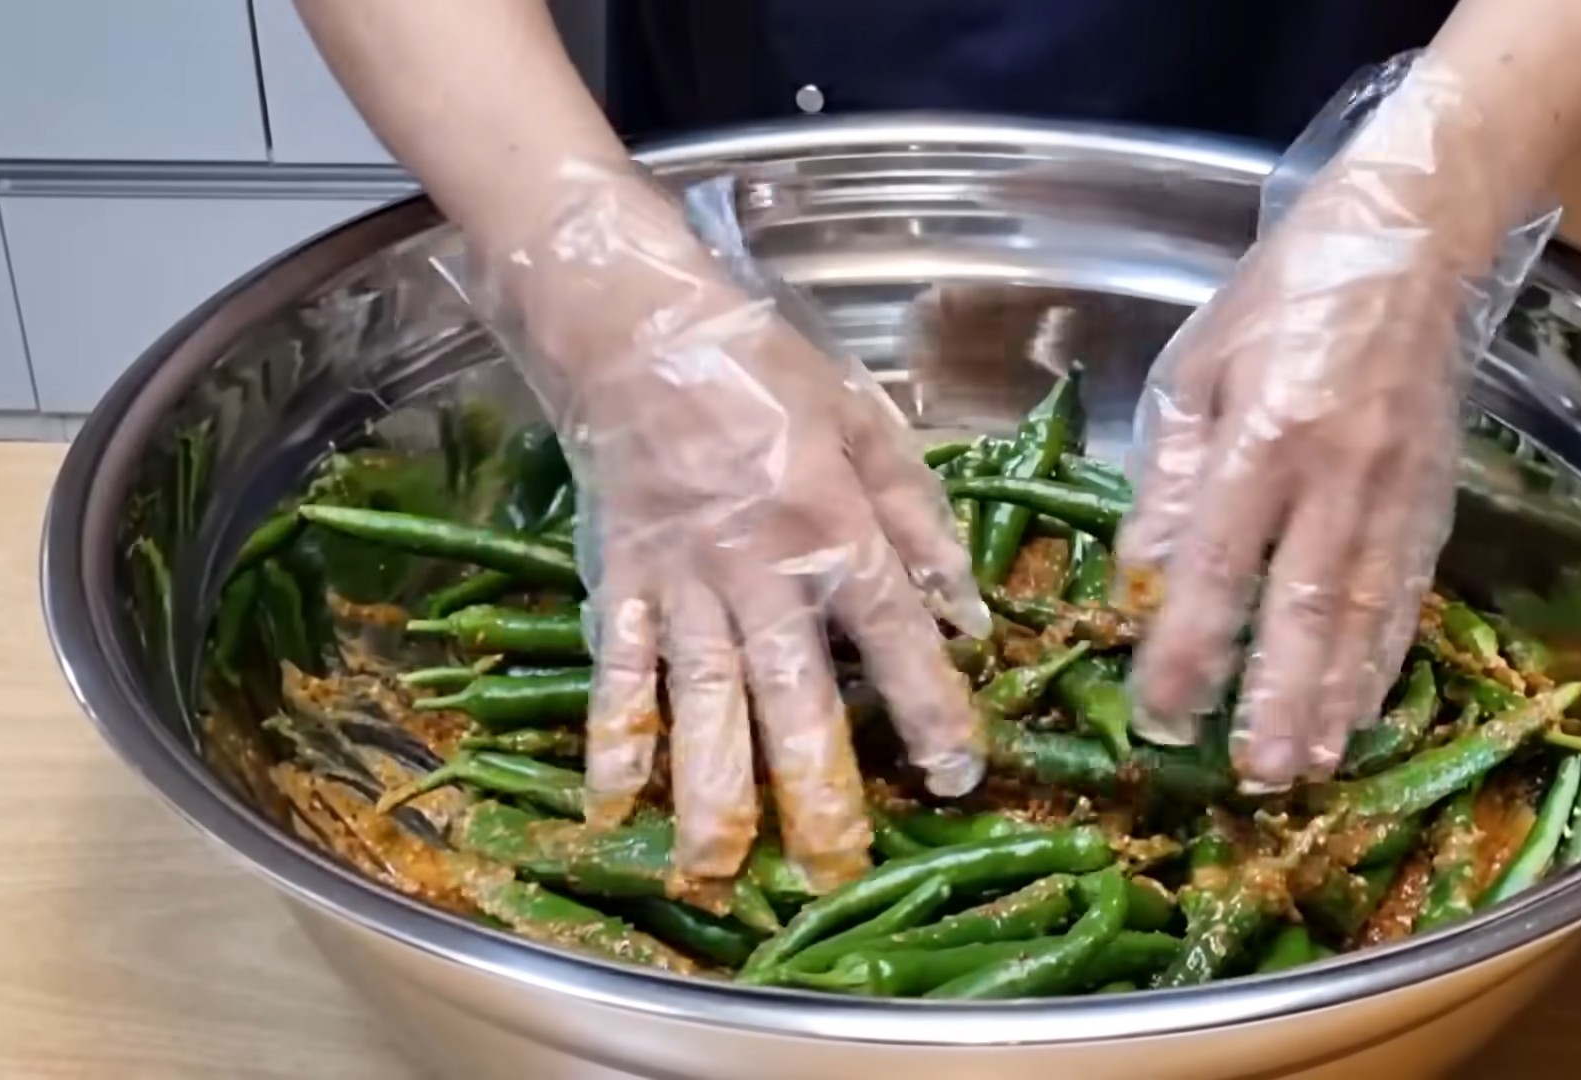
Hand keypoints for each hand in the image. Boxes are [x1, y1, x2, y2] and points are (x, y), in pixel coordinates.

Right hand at [473, 166, 988, 892]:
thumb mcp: (867, 425)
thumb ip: (921, 521)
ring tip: (719, 863)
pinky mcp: (619, 580)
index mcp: (832, 522)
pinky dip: (612, 735)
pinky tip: (611, 804)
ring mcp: (681, 579)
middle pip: (791, 686)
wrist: (639, 334)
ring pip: (702, 694)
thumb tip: (969, 613)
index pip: (892, 630)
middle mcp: (759, 564)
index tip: (957, 771)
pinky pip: (615, 668)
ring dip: (710, 783)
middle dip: (815, 781)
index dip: (927, 704)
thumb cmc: (766, 374)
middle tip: (835, 864)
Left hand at [1118, 54, 1555, 789]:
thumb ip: (1169, 474)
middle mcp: (1338, 474)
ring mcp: (1397, 490)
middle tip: (1253, 777)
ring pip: (1365, 614)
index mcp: (1265, 435)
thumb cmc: (1280, 298)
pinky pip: (1409, 593)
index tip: (1163, 716)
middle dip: (1277, 700)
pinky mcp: (1435, 496)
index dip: (1191, 648)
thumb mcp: (1196, 366)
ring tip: (1309, 766)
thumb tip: (1141, 574)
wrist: (1407, 242)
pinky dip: (1385, 658)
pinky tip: (1365, 709)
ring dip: (1336, 698)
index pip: (1219, 566)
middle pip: (1305, 609)